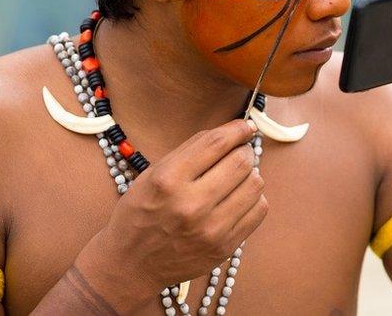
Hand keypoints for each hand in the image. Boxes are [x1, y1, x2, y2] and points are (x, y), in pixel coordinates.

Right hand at [75, 119, 267, 303]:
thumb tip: (229, 131)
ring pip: (255, 184)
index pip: (217, 143)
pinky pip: (259, 210)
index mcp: (168, 180)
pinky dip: (253, 198)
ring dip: (250, 175)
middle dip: (243, 151)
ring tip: (236, 178)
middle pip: (241, 161)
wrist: (131, 264)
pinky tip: (238, 198)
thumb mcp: (152, 174)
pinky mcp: (224, 247)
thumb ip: (189, 151)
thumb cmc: (140, 214)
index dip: (237, 129)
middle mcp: (190, 204)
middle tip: (238, 154)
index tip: (246, 126)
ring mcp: (210, 229)